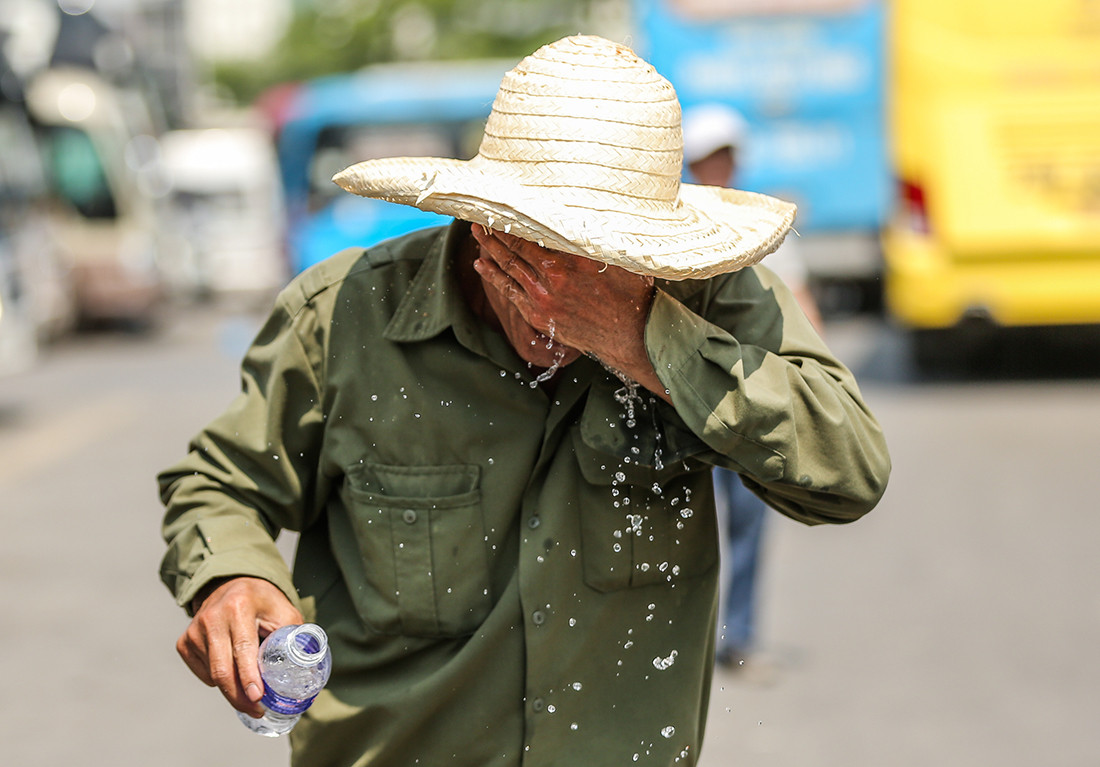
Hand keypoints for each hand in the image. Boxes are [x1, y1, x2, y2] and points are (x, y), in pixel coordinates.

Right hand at [177, 577, 302, 716]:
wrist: (233, 585)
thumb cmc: (264, 603)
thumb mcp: (284, 612)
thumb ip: (294, 638)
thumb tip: (307, 672)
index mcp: (239, 607)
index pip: (242, 649)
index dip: (249, 676)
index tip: (257, 697)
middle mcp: (212, 617)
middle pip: (222, 669)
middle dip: (239, 696)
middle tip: (256, 710)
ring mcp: (195, 630)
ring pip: (212, 674)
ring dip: (232, 690)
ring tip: (250, 692)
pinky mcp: (184, 641)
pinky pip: (202, 672)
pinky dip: (218, 680)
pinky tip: (232, 670)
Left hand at [470, 225, 667, 398]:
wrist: (629, 336)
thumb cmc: (631, 295)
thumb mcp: (623, 258)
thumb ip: (601, 238)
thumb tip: (592, 213)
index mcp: (573, 257)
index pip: (536, 230)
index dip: (518, 216)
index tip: (505, 202)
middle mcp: (553, 275)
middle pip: (516, 245)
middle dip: (496, 227)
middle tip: (480, 211)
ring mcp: (542, 296)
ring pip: (508, 266)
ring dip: (489, 246)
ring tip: (475, 231)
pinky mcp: (537, 314)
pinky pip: (509, 290)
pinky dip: (493, 276)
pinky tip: (480, 264)